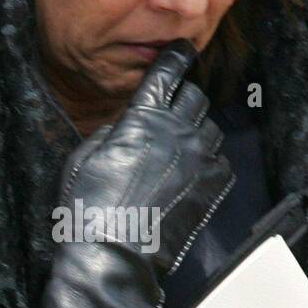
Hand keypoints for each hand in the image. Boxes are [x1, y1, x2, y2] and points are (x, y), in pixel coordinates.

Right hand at [35, 41, 233, 307]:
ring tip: (178, 148)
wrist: (114, 255)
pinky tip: (191, 174)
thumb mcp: (86, 155)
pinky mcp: (212, 186)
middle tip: (170, 111)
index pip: (168, 72)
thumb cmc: (91, 208)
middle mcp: (178, 131)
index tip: (181, 52)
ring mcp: (200, 159)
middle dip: (183, 98)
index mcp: (143, 117)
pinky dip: (209, 162)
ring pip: (211, 127)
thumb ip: (113, 130)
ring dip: (196, 131)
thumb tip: (127, 124)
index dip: (176, 57)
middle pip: (195, 96)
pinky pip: (221, 161)